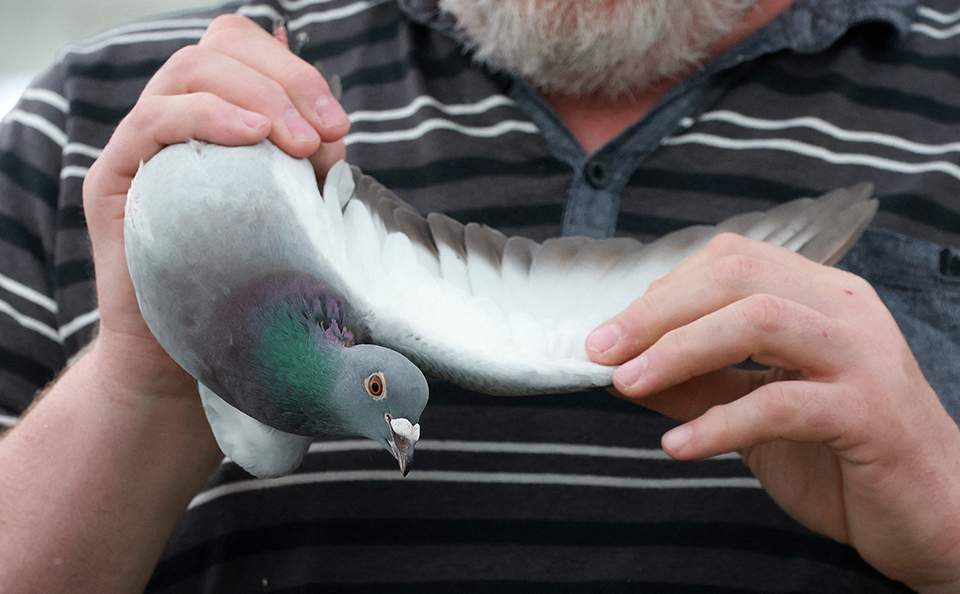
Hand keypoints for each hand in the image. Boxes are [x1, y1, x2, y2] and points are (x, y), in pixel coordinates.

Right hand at [82, 14, 348, 393]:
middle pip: (219, 50)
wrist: (188, 353)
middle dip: (286, 80)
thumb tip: (334, 125)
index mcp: (215, 117)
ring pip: (188, 73)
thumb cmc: (247, 282)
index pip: (241, 49)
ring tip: (300, 142)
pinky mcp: (114, 179)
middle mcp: (173, 119)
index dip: (293, 70)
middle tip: (329, 130)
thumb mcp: (292, 214)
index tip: (339, 124)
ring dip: (257, 96)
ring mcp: (140, 145)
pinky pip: (153, 122)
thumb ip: (306, 166)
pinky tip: (253, 135)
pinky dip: (208, 117)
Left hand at [586, 233, 959, 591]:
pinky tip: (679, 445)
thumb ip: (696, 382)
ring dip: (680, 350)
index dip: (663, 290)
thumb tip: (621, 367)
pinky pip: (782, 404)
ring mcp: (863, 357)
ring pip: (760, 320)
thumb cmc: (841, 454)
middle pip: (738, 277)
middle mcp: (844, 311)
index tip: (612, 331)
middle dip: (657, 312)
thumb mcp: (753, 409)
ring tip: (628, 384)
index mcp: (818, 297)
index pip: (730, 261)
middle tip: (601, 350)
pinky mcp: (871, 413)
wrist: (932, 513)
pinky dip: (720, 422)